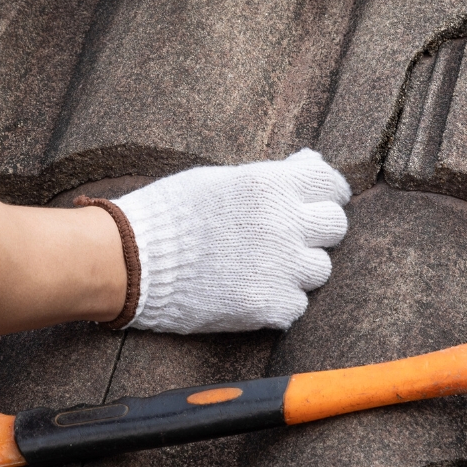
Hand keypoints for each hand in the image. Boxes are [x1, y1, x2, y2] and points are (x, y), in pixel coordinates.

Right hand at [115, 149, 350, 333]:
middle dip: (316, 230)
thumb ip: (271, 175)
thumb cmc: (171, 213)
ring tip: (264, 266)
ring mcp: (280, 267)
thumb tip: (311, 161)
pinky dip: (279, 301)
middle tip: (290, 237)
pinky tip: (251, 290)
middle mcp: (284, 224)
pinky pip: (296, 305)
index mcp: (272, 186)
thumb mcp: (221, 179)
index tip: (318, 203)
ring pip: (320, 269)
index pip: (331, 185)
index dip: (327, 194)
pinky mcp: (268, 305)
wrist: (131, 260)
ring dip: (298, 268)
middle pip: (335, 227)